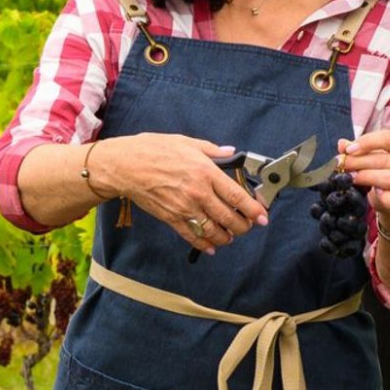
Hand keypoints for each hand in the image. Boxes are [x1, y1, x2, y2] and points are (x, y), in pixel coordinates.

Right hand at [102, 133, 269, 254]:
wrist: (125, 166)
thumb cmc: (152, 150)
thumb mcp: (186, 142)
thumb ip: (211, 150)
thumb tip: (229, 152)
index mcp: (205, 172)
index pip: (237, 196)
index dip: (254, 209)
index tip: (263, 216)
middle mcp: (198, 193)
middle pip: (229, 218)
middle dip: (243, 226)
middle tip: (248, 226)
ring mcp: (184, 208)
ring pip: (214, 231)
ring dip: (226, 237)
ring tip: (230, 235)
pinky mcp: (171, 218)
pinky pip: (193, 237)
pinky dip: (205, 244)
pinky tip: (212, 246)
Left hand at [338, 131, 389, 226]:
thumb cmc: (386, 171)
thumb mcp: (375, 156)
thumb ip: (359, 149)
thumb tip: (342, 144)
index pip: (389, 138)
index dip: (367, 142)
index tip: (349, 149)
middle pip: (385, 159)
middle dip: (358, 161)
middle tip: (342, 164)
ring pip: (388, 178)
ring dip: (365, 177)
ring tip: (350, 177)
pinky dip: (383, 197)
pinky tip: (375, 192)